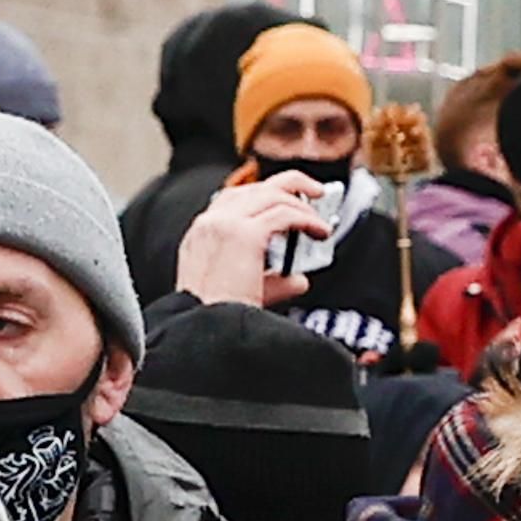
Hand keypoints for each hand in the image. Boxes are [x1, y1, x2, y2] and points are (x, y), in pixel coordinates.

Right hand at [174, 174, 335, 309]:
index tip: (288, 203)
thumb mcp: (241, 293)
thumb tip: (299, 280)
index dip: (265, 196)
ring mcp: (225, 225)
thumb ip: (270, 281)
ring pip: (274, 194)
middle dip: (291, 185)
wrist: (205, 335)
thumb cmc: (216, 324)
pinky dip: (308, 219)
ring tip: (321, 224)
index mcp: (200, 236)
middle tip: (316, 193)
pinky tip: (320, 232)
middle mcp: (209, 224)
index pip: (234, 199)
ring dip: (304, 205)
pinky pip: (285, 213)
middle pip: (255, 187)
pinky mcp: (244, 235)